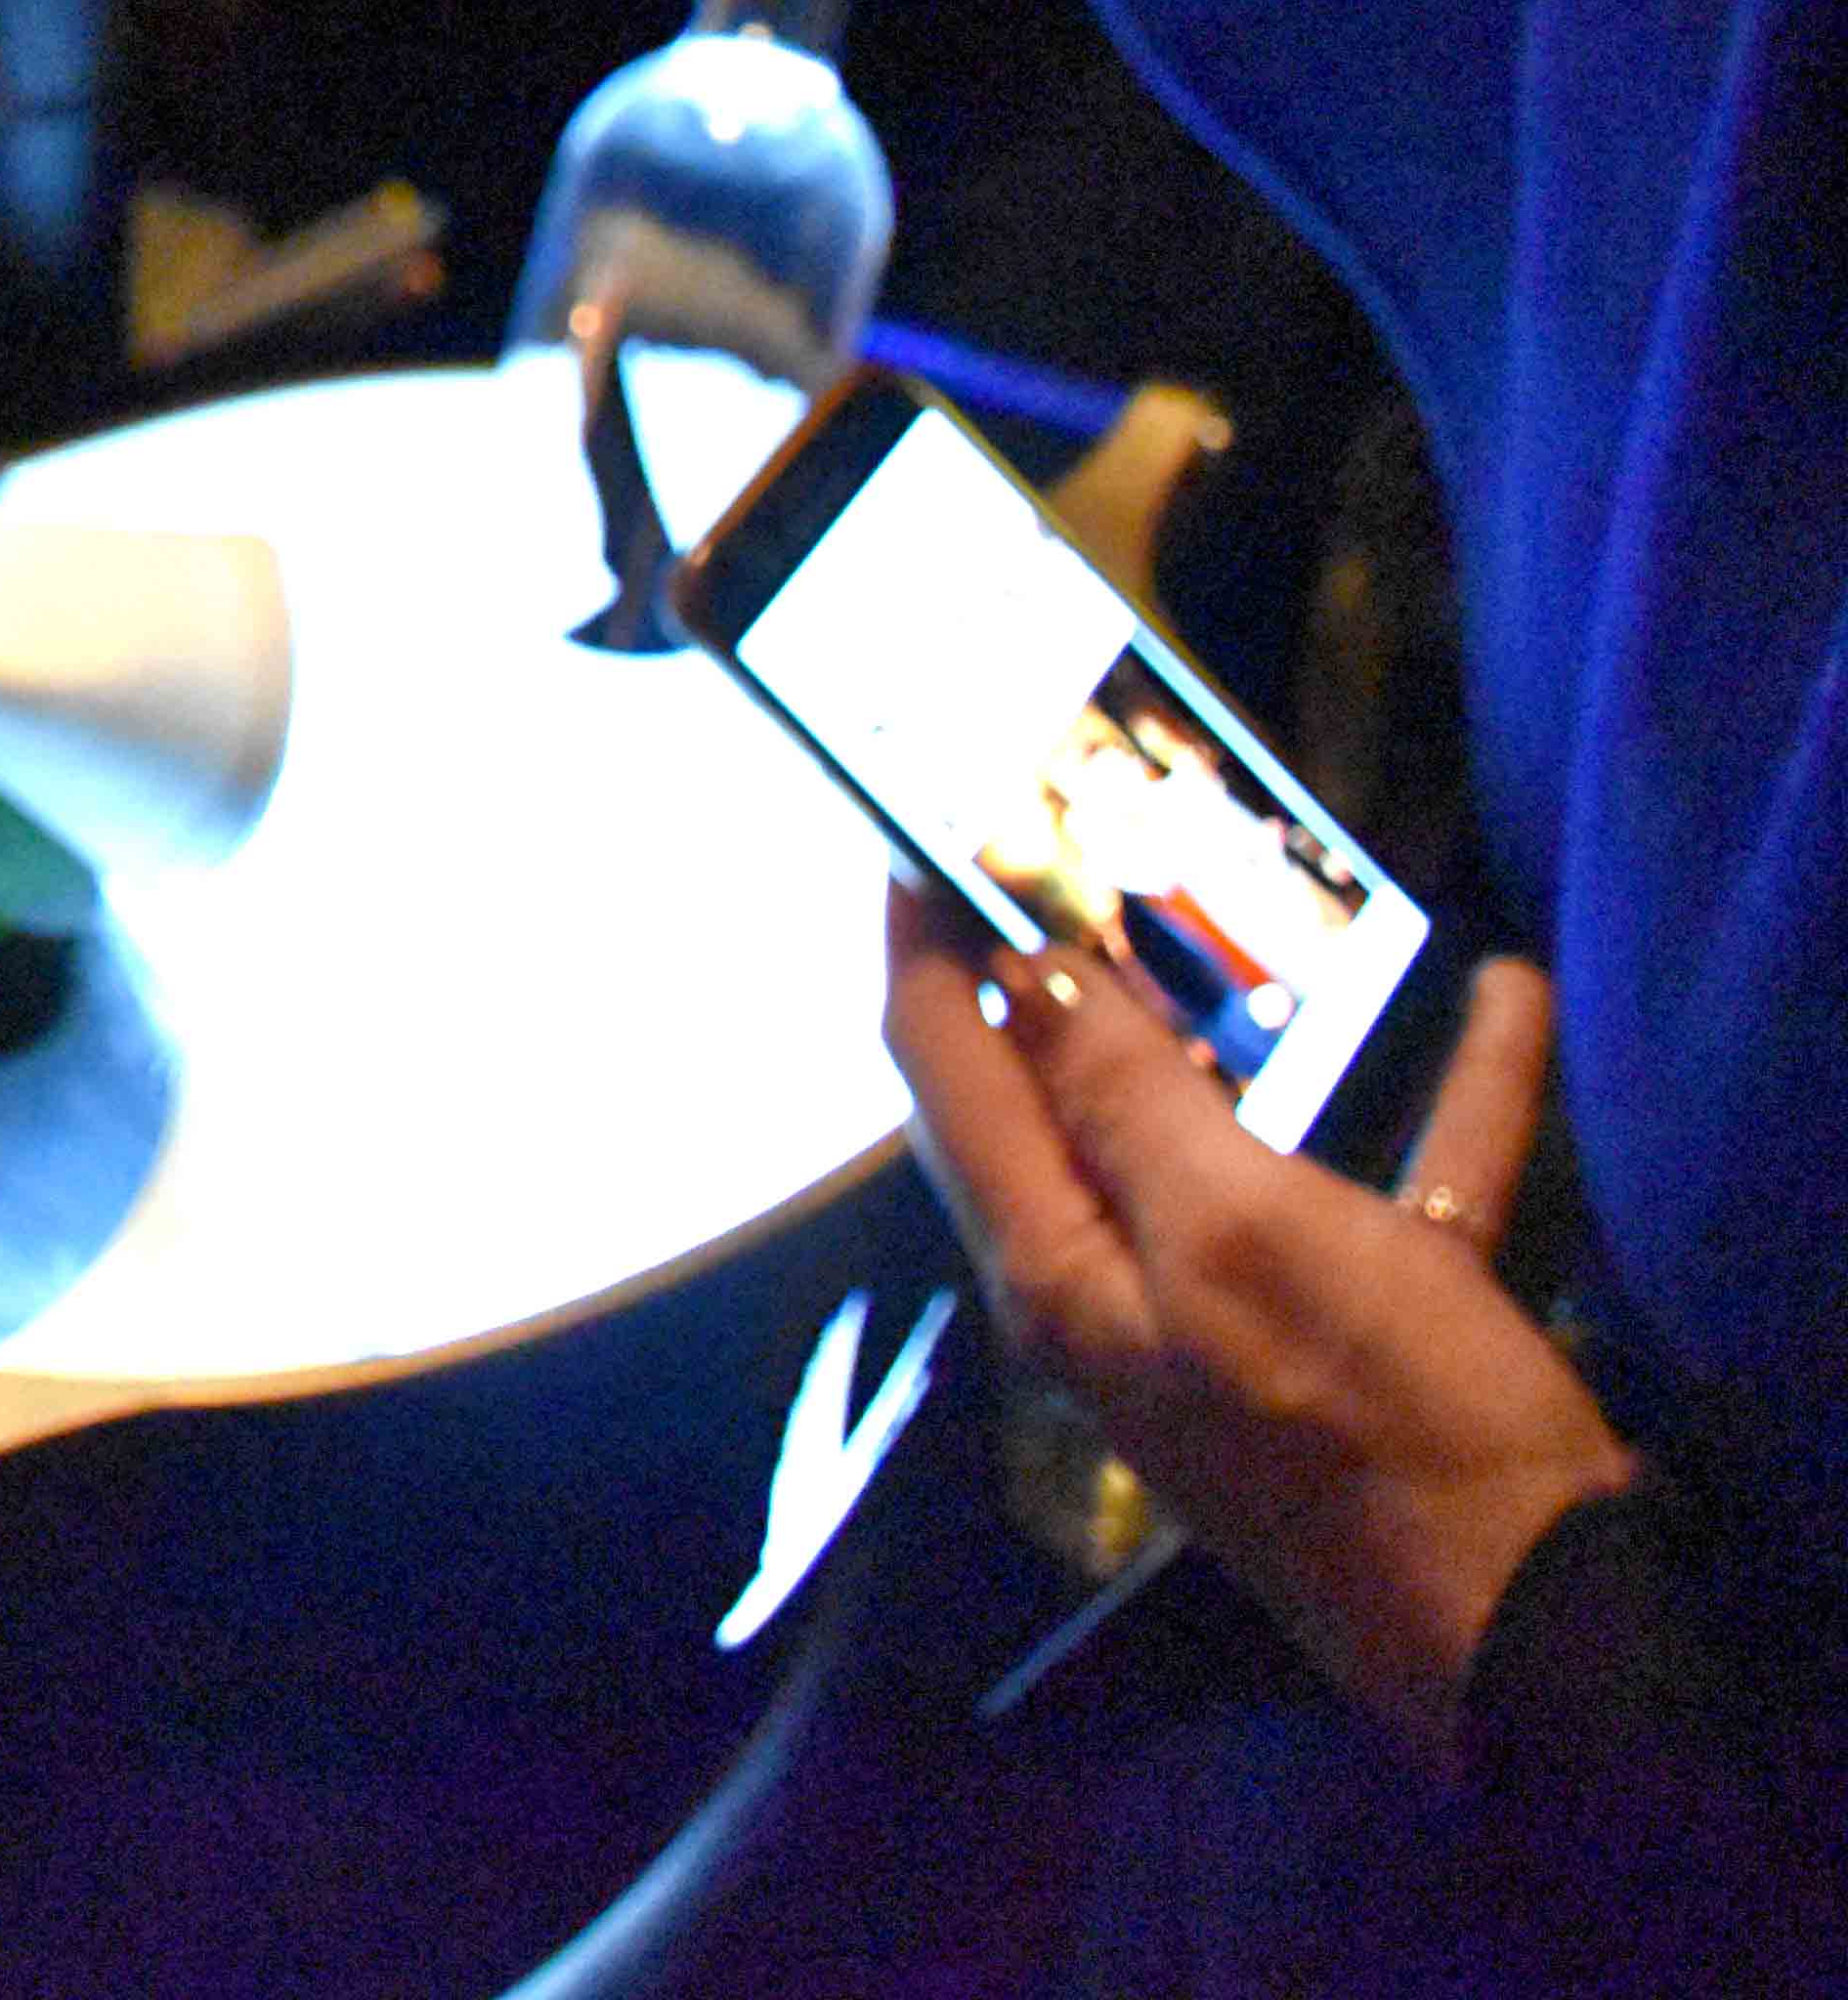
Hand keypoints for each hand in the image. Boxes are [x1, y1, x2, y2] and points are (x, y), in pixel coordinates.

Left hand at [883, 891, 1635, 1763]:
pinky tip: (1502, 1004)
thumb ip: (1119, 1101)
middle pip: (1051, 1090)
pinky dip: (1435, 1095)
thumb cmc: (1376, 1428)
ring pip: (1212, 1126)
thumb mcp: (1234, 1235)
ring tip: (1240, 899)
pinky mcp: (1357, 1329)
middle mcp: (1114, 1283)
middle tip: (1072, 840)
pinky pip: (1381, 1178)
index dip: (922, 942)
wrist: (1538, 1629)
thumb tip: (1019, 978)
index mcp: (1053, 1262)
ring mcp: (1234, 1309)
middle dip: (1050, 965)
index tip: (919, 827)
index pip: (943, 1068)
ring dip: (1234, 1019)